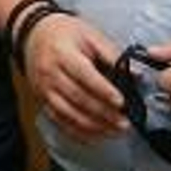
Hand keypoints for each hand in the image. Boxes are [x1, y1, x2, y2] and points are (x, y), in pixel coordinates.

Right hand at [23, 14, 126, 143]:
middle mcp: (50, 73)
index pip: (84, 74)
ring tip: (115, 131)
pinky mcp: (43, 100)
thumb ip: (112, 54)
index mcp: (63, 53)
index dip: (103, 90)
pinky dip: (77, 132)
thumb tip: (136, 74)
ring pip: (68, 113)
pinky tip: (95, 137)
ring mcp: (44, 89)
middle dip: (103, 113)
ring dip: (93, 126)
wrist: (34, 35)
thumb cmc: (65, 33)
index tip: (121, 102)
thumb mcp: (90, 34)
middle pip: (77, 97)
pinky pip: (59, 121)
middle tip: (124, 122)